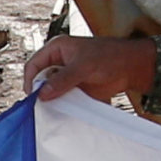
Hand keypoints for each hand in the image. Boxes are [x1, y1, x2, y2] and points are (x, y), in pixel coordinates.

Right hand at [20, 35, 157, 104]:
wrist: (130, 68)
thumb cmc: (109, 56)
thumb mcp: (84, 66)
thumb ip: (63, 79)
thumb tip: (43, 93)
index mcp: (56, 49)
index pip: (34, 65)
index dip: (31, 80)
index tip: (33, 95)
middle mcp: (58, 63)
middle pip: (39, 79)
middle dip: (40, 92)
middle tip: (41, 106)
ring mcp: (65, 77)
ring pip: (49, 91)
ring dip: (50, 100)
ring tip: (53, 109)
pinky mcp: (73, 89)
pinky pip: (61, 99)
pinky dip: (61, 105)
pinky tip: (63, 111)